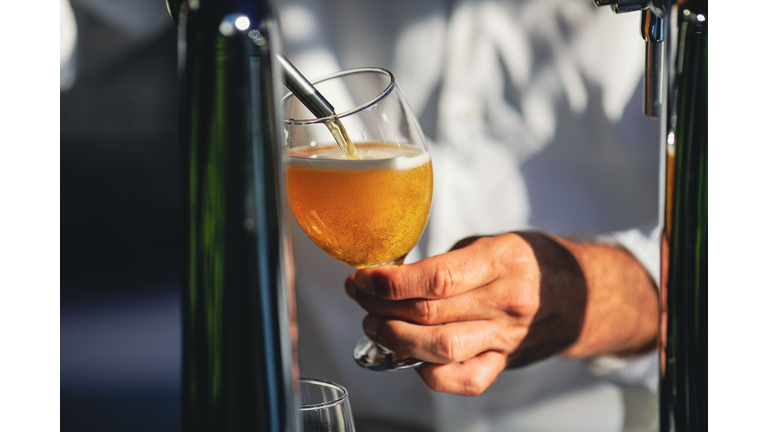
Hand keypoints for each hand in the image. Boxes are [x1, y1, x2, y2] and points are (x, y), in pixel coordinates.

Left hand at [345, 232, 657, 395]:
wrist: (579, 292)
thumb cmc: (527, 262)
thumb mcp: (490, 243)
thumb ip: (445, 262)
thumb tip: (389, 277)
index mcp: (503, 260)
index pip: (435, 279)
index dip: (390, 282)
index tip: (364, 277)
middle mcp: (507, 301)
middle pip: (429, 313)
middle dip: (381, 305)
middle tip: (361, 296)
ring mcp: (507, 336)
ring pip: (439, 349)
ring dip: (395, 338)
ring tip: (375, 324)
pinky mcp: (505, 362)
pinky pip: (464, 380)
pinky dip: (429, 374)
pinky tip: (411, 358)